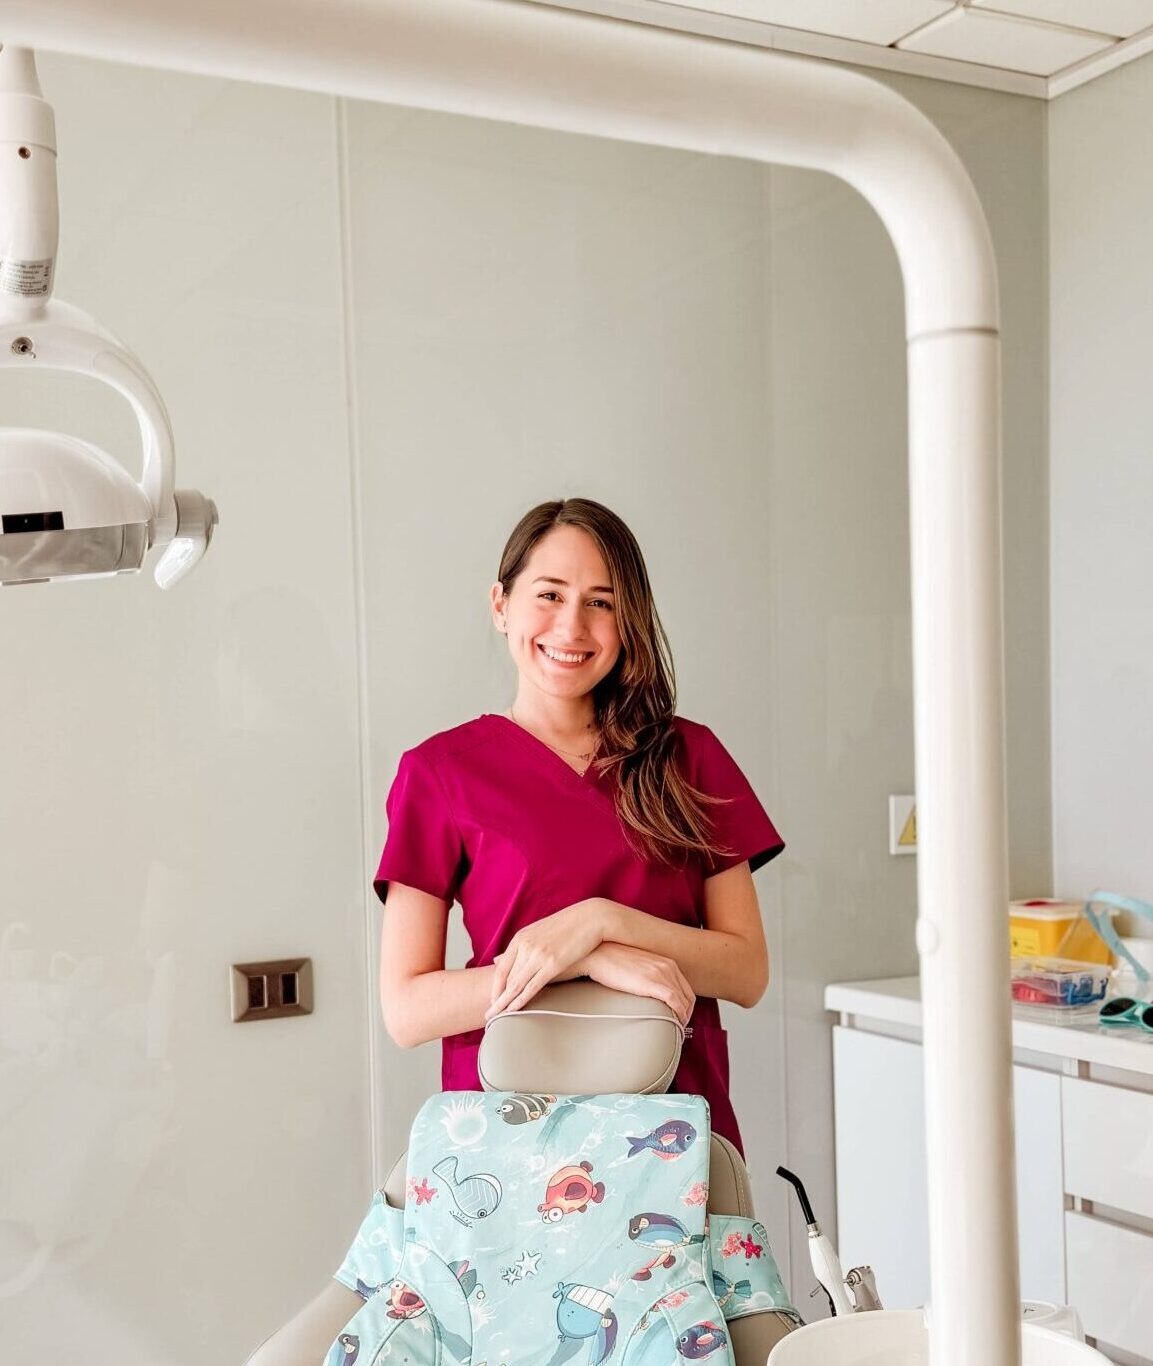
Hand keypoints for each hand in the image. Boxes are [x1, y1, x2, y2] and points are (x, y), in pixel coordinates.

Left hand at [486, 900, 607, 1019]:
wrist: (591, 918)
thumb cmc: (567, 927)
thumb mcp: (538, 932)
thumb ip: (519, 947)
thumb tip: (498, 959)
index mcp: (521, 938)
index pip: (502, 968)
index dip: (495, 987)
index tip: (492, 1000)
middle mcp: (526, 946)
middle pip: (507, 978)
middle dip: (497, 998)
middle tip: (489, 1015)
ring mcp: (538, 954)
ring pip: (516, 984)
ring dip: (504, 1003)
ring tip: (496, 1017)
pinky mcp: (553, 963)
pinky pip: (532, 986)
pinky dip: (521, 1000)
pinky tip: (514, 1010)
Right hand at [580, 943, 695, 1026]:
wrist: (598, 954)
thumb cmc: (612, 961)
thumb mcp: (638, 966)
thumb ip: (649, 976)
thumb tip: (649, 993)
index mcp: (666, 962)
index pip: (686, 988)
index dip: (686, 1006)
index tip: (680, 1017)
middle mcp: (668, 966)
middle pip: (688, 996)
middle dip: (687, 1014)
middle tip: (679, 1027)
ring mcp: (661, 974)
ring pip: (684, 1001)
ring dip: (683, 1018)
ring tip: (676, 1030)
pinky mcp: (653, 982)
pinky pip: (675, 1001)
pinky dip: (679, 1015)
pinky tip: (675, 1023)